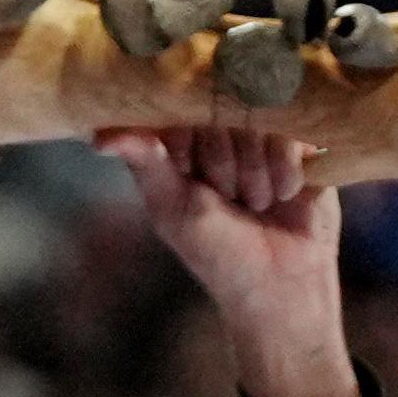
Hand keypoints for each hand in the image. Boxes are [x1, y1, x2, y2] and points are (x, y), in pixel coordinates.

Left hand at [111, 122, 361, 396]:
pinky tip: (285, 196)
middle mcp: (220, 133)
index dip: (188, 143)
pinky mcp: (299, 146)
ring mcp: (261, 136)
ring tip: (257, 204)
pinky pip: (291, 130)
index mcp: (181, 143)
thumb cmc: (217, 253)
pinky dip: (285, 167)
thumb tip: (98, 137)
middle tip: (230, 200)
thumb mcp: (172, 208)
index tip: (194, 180)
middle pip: (221, 111)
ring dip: (256, 171)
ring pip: (257, 120)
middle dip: (225, 164)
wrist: (281, 288)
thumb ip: (142, 161)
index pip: (178, 108)